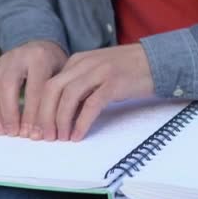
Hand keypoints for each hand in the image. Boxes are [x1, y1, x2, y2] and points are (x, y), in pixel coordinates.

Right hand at [0, 40, 66, 136]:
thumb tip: (56, 128)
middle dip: (11, 112)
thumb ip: (60, 96)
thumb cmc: (57, 66)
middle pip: (9, 85)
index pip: (36, 89)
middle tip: (16, 134)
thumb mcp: (64, 75)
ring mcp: (4, 61)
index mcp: (40, 58)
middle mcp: (19, 56)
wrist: (41, 45)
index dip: (34, 114)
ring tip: (2, 133)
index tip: (36, 134)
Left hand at [33, 44, 153, 141]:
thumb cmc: (129, 70)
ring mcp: (100, 72)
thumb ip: (81, 84)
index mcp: (78, 60)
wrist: (158, 60)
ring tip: (61, 137)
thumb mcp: (99, 72)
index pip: (49, 84)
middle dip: (44, 115)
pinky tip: (78, 135)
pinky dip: (81, 122)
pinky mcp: (114, 83)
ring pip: (68, 96)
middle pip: (53, 89)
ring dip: (60, 120)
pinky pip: (91, 104)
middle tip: (45, 136)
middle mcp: (85, 63)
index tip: (38, 127)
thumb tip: (63, 111)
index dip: (40, 108)